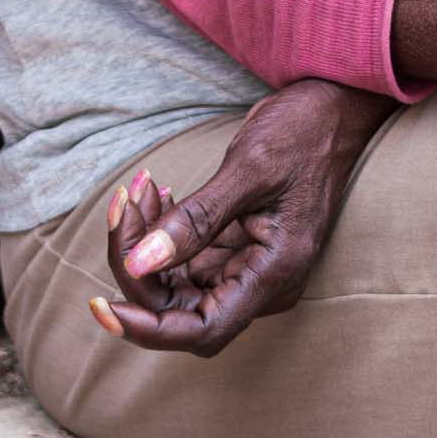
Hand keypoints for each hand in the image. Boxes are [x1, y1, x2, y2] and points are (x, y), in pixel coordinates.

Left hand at [87, 78, 393, 355]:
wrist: (334, 106)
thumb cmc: (303, 131)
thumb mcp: (249, 168)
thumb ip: (196, 220)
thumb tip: (139, 264)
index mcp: (275, 274)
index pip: (202, 331)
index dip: (148, 328)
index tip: (102, 307)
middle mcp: (263, 282)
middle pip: (182, 308)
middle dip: (139, 266)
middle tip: (122, 206)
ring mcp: (251, 266)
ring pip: (180, 283)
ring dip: (146, 244)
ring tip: (138, 191)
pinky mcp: (241, 247)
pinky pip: (190, 258)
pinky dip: (163, 232)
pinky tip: (156, 195)